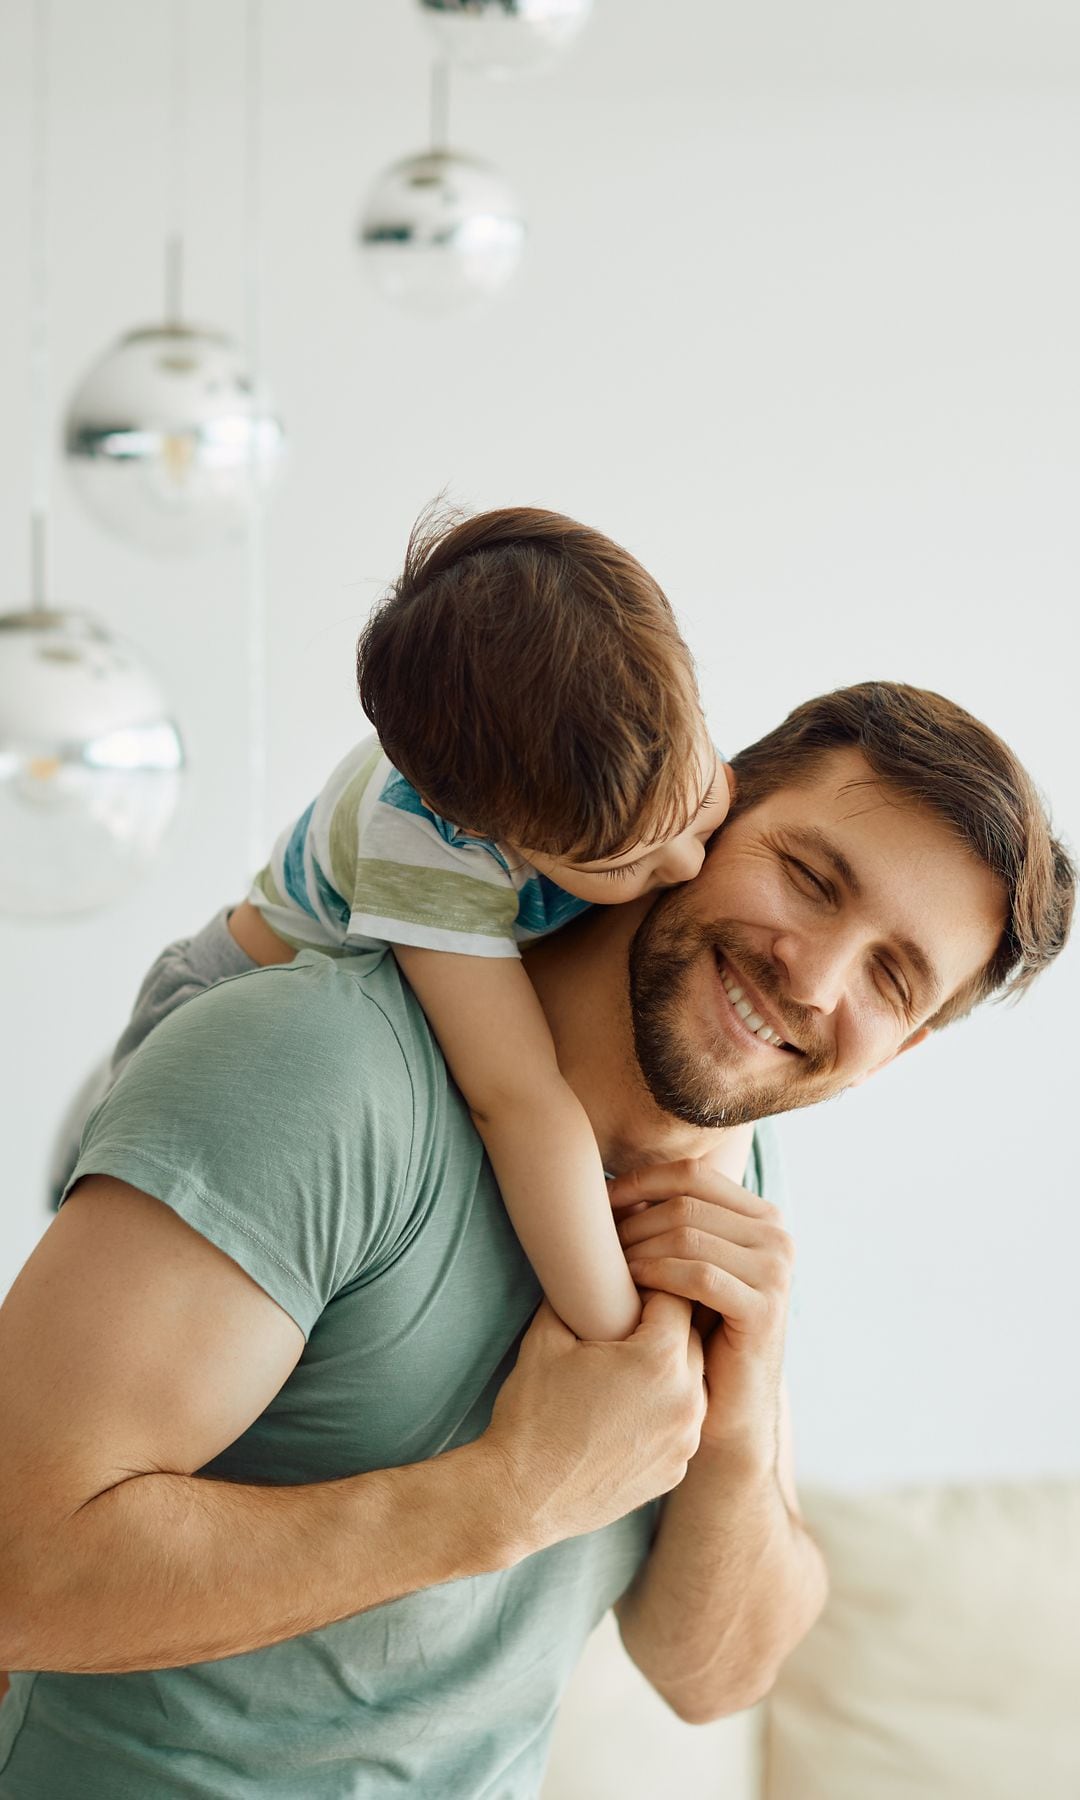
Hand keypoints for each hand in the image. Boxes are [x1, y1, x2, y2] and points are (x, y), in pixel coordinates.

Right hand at [484, 1293, 704, 1554]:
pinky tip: (626, 1412)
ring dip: (670, 1370)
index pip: (675, 1297)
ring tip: (627, 1371)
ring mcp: (685, 1441)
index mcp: (659, 1360)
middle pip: (692, 1338)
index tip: (627, 1291)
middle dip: (664, 1325)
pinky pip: (683, 1424)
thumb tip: (586, 1271)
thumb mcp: (546, 1338)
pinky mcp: (675, 1471)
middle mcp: (687, 1400)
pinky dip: (663, 1412)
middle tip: (625, 1325)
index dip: (650, 1287)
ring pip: (693, 1382)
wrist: (520, 1496)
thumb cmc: (531, 1414)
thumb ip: (576, 1295)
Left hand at [610, 1159, 794, 1453]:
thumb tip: (608, 1179)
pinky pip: (697, 1275)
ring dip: (637, 1249)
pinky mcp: (764, 1308)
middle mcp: (776, 1235)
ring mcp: (776, 1270)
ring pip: (687, 1235)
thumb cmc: (695, 1333)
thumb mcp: (687, 1265)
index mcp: (761, 1215)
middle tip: (594, 1247)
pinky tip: (629, 1290)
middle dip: (632, 1222)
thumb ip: (670, 1222)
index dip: (637, 1183)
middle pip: (685, 1203)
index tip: (596, 1204)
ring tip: (606, 1272)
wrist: (726, 1410)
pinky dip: (656, 1276)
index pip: (691, 1175)